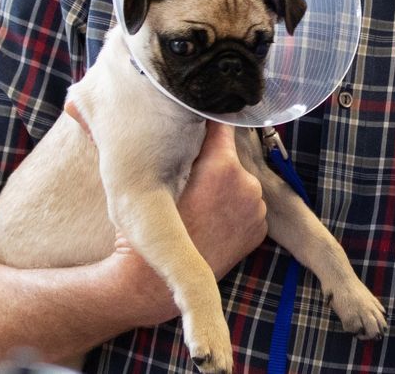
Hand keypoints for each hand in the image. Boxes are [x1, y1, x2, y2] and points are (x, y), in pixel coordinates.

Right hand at [103, 121, 267, 329]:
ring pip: (241, 181)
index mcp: (222, 165)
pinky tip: (212, 220)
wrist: (154, 282)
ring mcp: (256, 208)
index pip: (223, 124)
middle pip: (231, 155)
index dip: (208, 119)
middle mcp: (246, 183)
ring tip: (200, 203)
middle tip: (192, 174)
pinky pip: (248, 206)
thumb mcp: (149, 177)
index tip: (200, 116)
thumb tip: (134, 112)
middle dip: (214, 159)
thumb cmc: (144, 227)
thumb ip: (167, 144)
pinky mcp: (260, 229)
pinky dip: (234, 209)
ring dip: (226, 185)